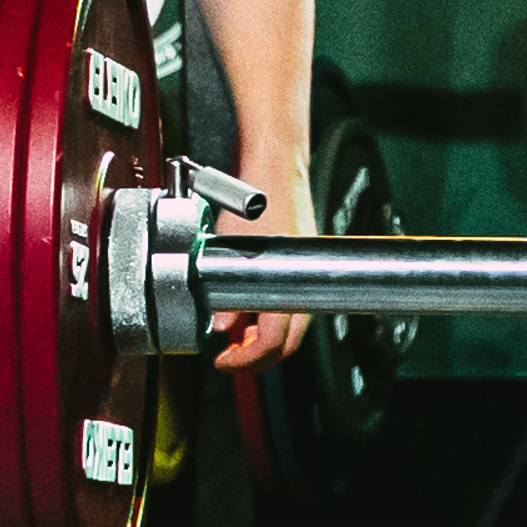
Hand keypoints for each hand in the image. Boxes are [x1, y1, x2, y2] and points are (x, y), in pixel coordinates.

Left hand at [209, 145, 317, 368]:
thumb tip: (221, 326)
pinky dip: (270, 316)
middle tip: (228, 357)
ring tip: (234, 337)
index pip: (274, 342)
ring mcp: (304, 273)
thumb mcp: (227, 246)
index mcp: (288, 281)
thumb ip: (222, 291)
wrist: (276, 164)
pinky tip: (249, 311)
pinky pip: (290, 304)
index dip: (247, 360)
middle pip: (288, 342)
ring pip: (291, 326)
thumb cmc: (255, 195)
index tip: (223, 361)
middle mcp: (304, 282)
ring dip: (263, 337)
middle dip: (256, 356)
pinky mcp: (300, 264)